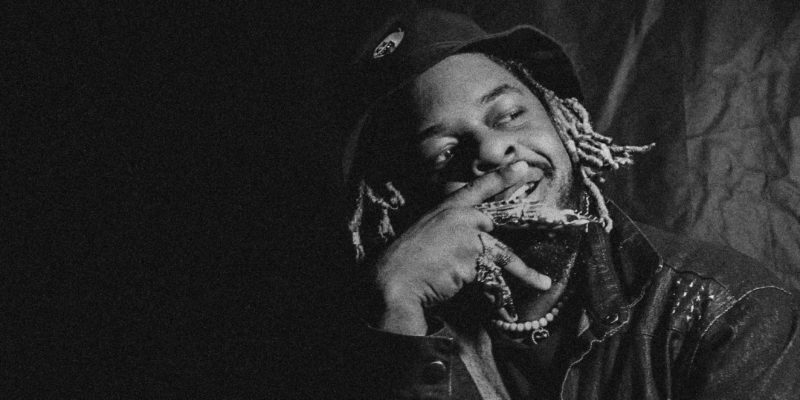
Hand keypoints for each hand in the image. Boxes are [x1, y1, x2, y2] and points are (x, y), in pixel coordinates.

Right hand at [374, 161, 551, 334]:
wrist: (396, 277)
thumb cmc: (406, 259)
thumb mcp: (426, 232)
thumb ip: (451, 230)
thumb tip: (476, 241)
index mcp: (447, 207)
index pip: (479, 187)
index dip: (503, 176)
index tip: (524, 166)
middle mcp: (462, 217)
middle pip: (498, 225)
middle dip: (516, 236)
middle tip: (552, 227)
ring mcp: (469, 236)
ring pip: (504, 255)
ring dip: (527, 272)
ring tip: (544, 283)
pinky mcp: (474, 259)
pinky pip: (493, 276)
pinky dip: (495, 291)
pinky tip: (497, 303)